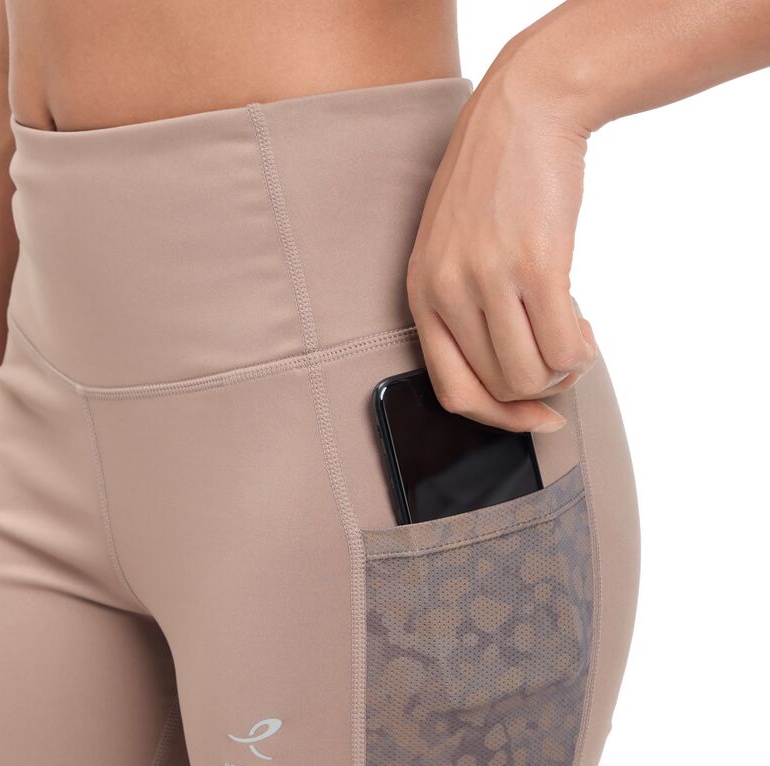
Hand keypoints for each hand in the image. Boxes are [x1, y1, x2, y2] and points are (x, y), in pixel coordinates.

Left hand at [408, 44, 597, 431]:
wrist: (525, 108)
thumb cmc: (493, 182)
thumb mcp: (451, 248)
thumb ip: (464, 309)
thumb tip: (507, 378)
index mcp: (420, 295)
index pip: (451, 392)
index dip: (498, 418)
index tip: (535, 418)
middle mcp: (446, 293)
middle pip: (498, 388)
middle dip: (540, 388)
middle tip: (562, 356)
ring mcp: (488, 280)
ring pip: (530, 377)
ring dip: (563, 371)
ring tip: (574, 336)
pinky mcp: (535, 265)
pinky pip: (563, 348)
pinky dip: (583, 352)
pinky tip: (586, 325)